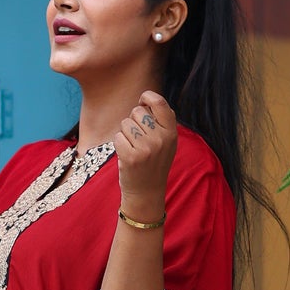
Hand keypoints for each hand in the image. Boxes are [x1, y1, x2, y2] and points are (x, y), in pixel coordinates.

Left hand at [114, 91, 176, 219]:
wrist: (146, 193)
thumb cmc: (153, 163)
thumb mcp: (166, 142)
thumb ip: (161, 120)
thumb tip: (146, 98)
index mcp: (171, 133)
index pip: (159, 103)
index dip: (148, 97)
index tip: (142, 101)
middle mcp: (160, 139)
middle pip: (137, 111)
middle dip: (133, 121)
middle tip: (138, 138)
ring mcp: (146, 149)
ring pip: (125, 124)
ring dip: (125, 134)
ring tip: (133, 148)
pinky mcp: (131, 157)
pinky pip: (118, 137)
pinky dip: (118, 144)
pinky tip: (126, 155)